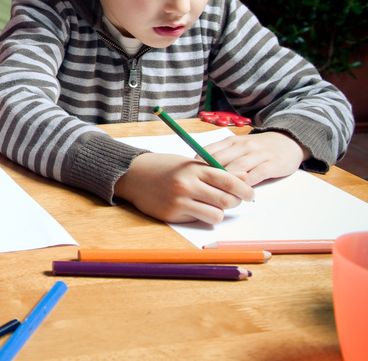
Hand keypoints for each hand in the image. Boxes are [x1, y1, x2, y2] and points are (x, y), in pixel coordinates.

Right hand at [114, 153, 254, 223]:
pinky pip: (199, 220)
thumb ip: (215, 171)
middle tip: (235, 200)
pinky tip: (196, 208)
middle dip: (235, 202)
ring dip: (219, 212)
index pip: (228, 180)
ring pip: (216, 215)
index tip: (250, 193)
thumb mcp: (189, 164)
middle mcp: (186, 185)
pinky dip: (202, 216)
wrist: (133, 175)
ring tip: (213, 205)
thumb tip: (243, 179)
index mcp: (193, 169)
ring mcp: (179, 202)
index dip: (244, 188)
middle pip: (226, 200)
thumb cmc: (164, 167)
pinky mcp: (172, 215)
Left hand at [204, 131, 308, 186]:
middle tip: (203, 190)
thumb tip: (199, 172)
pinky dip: (248, 184)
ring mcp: (258, 153)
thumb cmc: (257, 148)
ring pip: (238, 167)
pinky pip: (258, 174)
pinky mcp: (273, 163)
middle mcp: (243, 145)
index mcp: (231, 141)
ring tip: (221, 195)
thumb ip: (222, 156)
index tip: (191, 178)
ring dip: (228, 182)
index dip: (198, 166)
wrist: (288, 141)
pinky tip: (242, 194)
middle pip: (220, 159)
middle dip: (210, 176)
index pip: (208, 151)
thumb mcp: (238, 147)